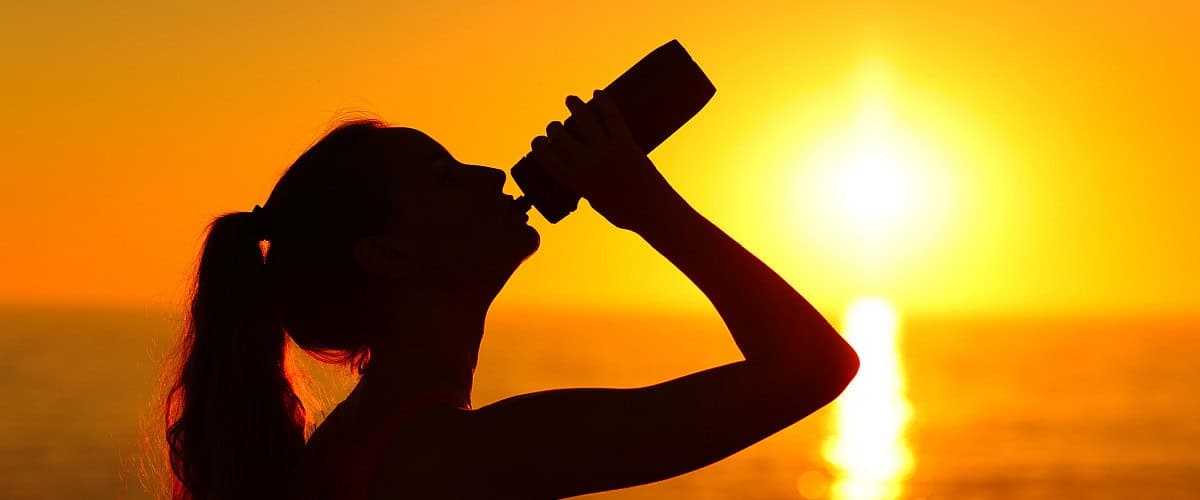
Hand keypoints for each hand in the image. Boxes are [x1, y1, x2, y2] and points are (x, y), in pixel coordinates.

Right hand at [529, 89, 683, 231]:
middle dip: (554, 128)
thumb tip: (587, 171)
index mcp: (578, 182)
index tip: (539, 141)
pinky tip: (597, 93)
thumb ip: (589, 186)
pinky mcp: (627, 143)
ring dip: (574, 105)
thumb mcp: (598, 203)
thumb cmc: (627, 213)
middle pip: (561, 136)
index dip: (539, 146)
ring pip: (584, 120)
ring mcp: (608, 151)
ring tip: (570, 99)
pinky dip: (605, 102)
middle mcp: (589, 164)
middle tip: (556, 126)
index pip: (548, 158)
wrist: (655, 212)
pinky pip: (613, 117)